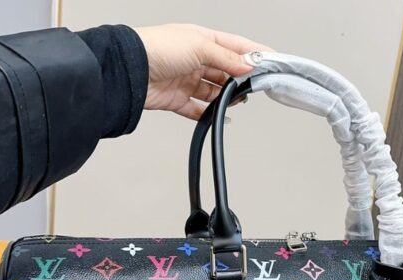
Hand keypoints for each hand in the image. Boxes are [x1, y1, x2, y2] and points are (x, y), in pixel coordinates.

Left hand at [135, 23, 271, 119]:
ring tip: (237, 101)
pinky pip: (197, 109)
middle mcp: (194, 59)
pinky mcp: (177, 99)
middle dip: (240, 79)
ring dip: (226, 97)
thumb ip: (227, 58)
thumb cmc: (158, 48)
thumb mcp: (200, 46)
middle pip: (225, 71)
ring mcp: (186, 80)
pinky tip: (220, 116)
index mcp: (202, 40)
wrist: (131, 70)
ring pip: (214, 92)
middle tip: (254, 87)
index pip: (234, 46)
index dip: (253, 53)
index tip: (271, 61)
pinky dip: (209, 114)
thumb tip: (247, 66)